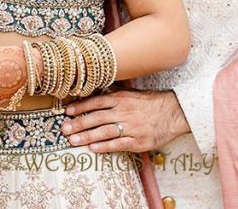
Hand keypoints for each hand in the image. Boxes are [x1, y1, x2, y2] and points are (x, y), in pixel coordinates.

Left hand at [60, 89, 189, 152]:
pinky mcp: (139, 141)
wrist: (173, 113)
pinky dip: (105, 146)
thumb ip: (114, 92)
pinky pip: (119, 144)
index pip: (97, 101)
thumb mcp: (132, 93)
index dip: (81, 107)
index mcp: (122, 98)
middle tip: (64, 129)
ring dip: (87, 136)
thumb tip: (95, 88)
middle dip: (79, 123)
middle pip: (97, 117)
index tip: (67, 112)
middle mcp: (125, 111)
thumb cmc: (150, 103)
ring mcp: (132, 127)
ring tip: (73, 141)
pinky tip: (93, 149)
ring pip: (105, 131)